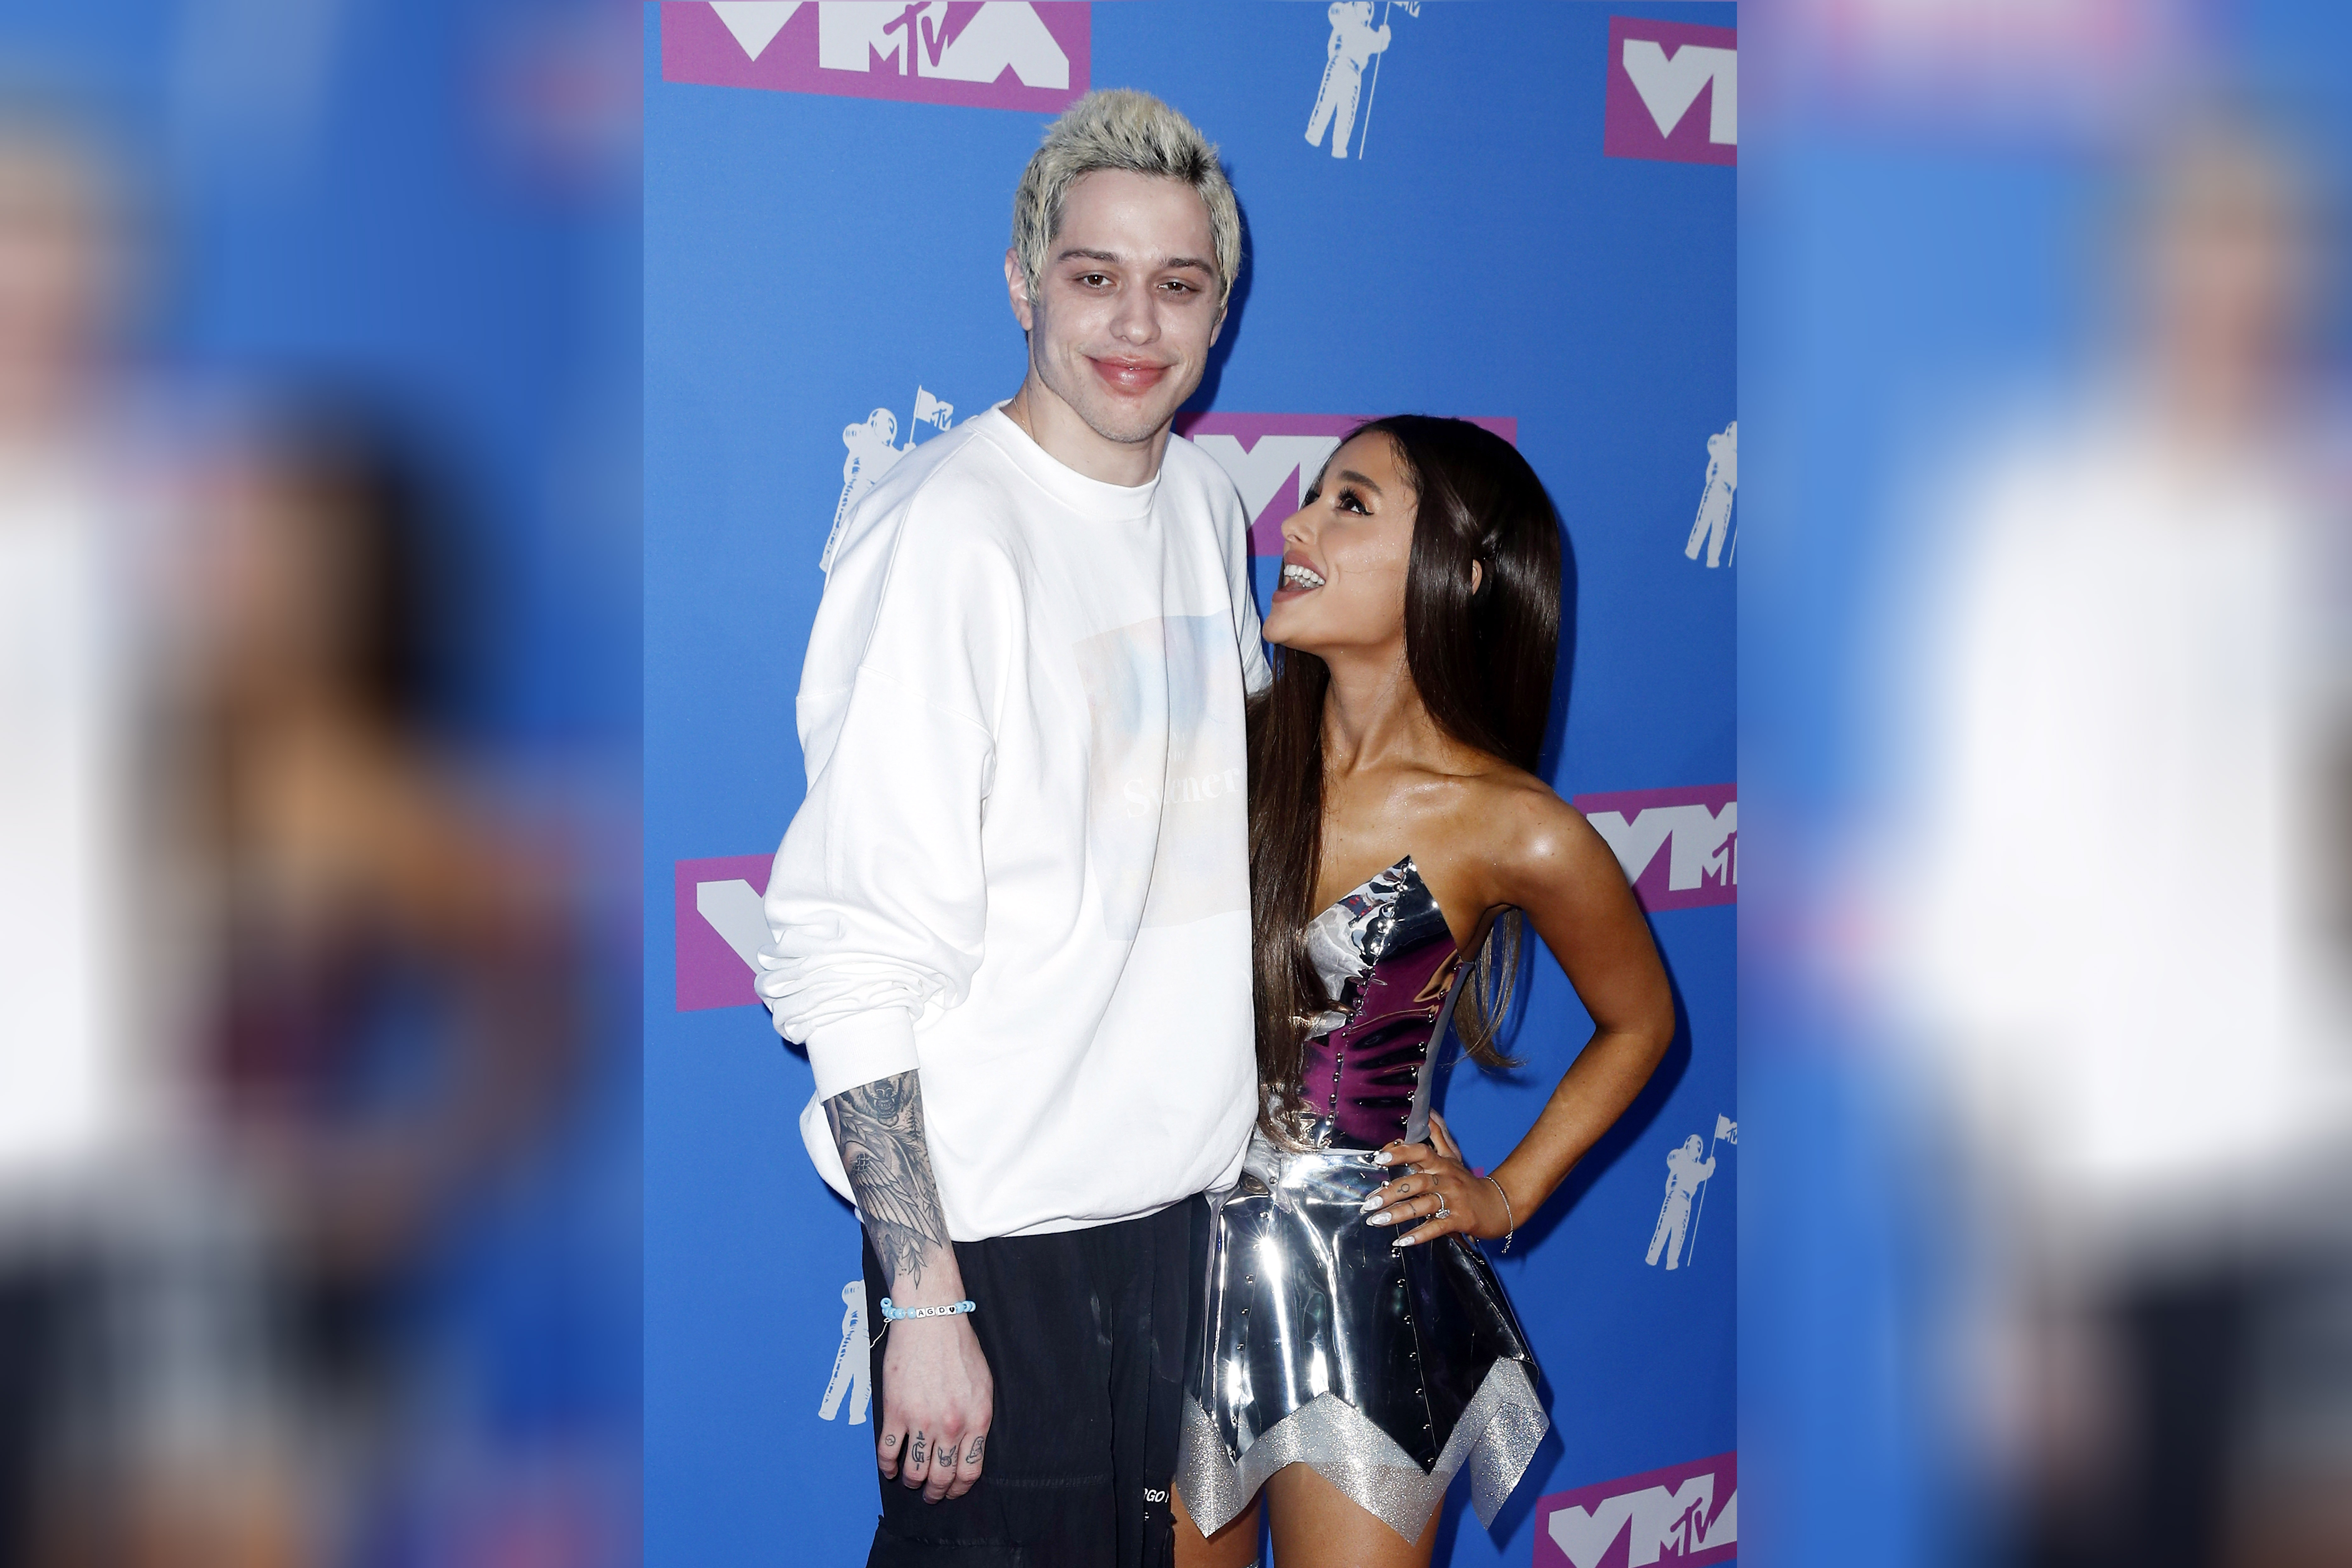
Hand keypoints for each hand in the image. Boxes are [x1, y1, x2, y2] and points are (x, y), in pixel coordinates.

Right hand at [876, 1312, 993, 1502]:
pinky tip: (888, 1467)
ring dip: (912, 1481)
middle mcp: (951, 1426)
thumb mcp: (983, 1386)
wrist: (931, 1320)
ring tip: (910, 1481)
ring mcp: (921, 1420)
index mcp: (977, 1420)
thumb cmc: (959, 1348)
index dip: (959, 1488)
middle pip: (941, 1477)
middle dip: (935, 1492)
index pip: (969, 1472)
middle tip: (930, 1495)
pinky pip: (888, 1451)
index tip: (952, 1492)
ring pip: (914, 1470)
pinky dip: (886, 1465)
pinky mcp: (895, 1411)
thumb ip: (977, 1419)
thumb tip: (968, 1447)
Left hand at [1362, 1113, 1514, 1247]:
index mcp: (1443, 1164)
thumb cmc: (1468, 1182)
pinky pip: (1436, 1227)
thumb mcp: (1453, 1158)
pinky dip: (1419, 1235)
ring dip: (1398, 1214)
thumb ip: (1438, 1136)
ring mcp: (1454, 1200)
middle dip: (1390, 1192)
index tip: (1378, 1158)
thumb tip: (1427, 1113)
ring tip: (1376, 1221)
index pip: (1421, 1153)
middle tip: (1369, 1202)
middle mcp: (1447, 1180)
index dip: (1400, 1153)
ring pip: (1423, 1205)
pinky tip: (1401, 1240)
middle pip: (1416, 1182)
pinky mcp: (1460, 1220)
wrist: (1499, 1204)